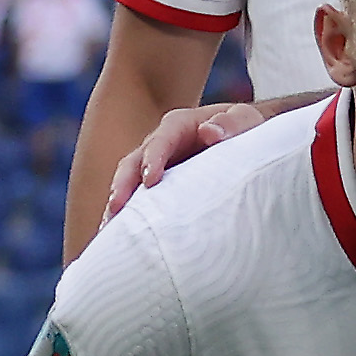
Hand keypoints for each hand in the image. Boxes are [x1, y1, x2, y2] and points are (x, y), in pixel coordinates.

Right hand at [105, 96, 288, 223]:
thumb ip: (232, 123)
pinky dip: (129, 215)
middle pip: (133, 163)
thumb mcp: (246, 119)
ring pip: (130, 183)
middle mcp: (162, 144)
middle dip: (122, 185)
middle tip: (115, 210)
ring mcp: (158, 165)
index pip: (160, 141)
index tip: (149, 180)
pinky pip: (140, 198)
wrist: (247, 137)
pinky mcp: (160, 184)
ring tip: (109, 230)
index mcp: (179, 125)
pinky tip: (120, 236)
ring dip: (119, 205)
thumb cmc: (246, 127)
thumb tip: (209, 132)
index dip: (152, 159)